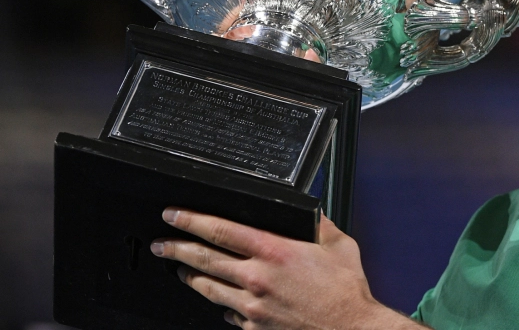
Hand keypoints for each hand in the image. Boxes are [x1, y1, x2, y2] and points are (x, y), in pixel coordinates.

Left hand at [151, 208, 422, 328]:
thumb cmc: (345, 292)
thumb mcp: (339, 246)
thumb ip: (320, 225)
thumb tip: (311, 213)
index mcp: (275, 252)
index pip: (221, 230)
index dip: (191, 220)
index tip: (174, 215)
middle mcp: (258, 278)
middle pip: (204, 259)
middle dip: (176, 248)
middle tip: (161, 242)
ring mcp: (253, 306)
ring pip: (210, 288)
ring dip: (190, 276)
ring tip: (178, 269)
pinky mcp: (255, 327)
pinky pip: (229, 313)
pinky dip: (222, 303)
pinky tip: (219, 299)